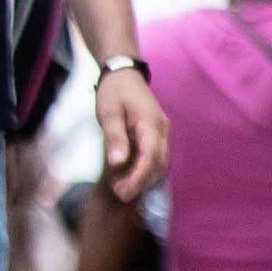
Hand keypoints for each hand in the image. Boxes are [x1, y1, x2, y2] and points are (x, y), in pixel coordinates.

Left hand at [93, 65, 169, 206]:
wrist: (124, 75)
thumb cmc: (114, 92)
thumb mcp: (109, 113)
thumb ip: (114, 137)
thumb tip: (118, 163)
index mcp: (152, 124)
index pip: (150, 157)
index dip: (138, 177)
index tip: (124, 192)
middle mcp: (162, 131)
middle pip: (158, 164)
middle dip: (141, 182)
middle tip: (120, 195)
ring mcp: (162, 134)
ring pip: (159, 163)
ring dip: (143, 178)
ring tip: (121, 189)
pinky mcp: (156, 136)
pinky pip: (155, 157)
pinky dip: (144, 170)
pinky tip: (128, 177)